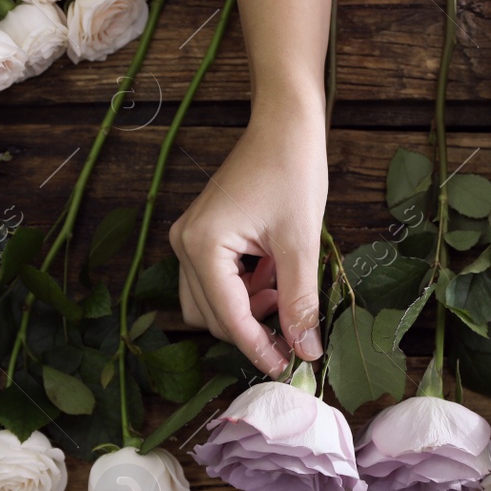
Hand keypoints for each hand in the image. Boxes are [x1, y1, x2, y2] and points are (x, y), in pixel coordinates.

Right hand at [170, 102, 327, 376]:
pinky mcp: (202, 233)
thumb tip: (304, 350)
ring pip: (210, 302)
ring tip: (284, 297)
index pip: (227, 317)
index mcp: (202, 245)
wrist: (285, 122)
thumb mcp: (301, 242)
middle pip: (211, 316)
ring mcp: (189, 238)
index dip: (258, 348)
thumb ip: (299, 301)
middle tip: (294, 337)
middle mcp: (185, 244)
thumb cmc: (292, 170)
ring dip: (246, 311)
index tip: (287, 368)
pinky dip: (244, 290)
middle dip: (251, 331)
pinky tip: (274, 277)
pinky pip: (216, 280)